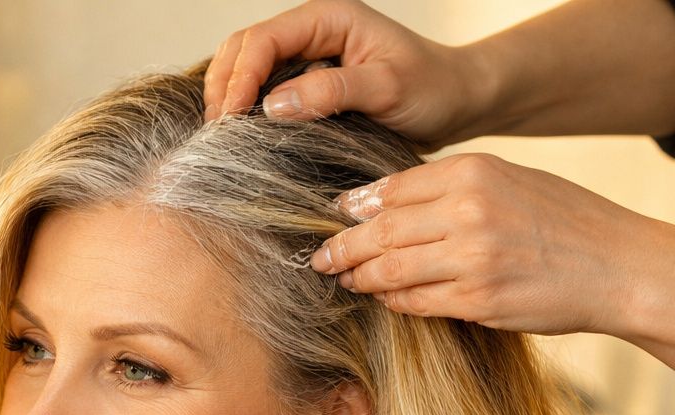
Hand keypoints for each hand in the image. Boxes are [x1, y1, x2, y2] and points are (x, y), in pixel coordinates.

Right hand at [203, 0, 489, 147]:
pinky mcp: (307, 82)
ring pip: (246, 67)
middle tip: (216, 133)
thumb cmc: (433, 89)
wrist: (457, 102)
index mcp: (328, 18)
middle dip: (223, 86)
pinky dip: (244, 109)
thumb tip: (273, 105)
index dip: (238, 78)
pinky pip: (262, 89)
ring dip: (228, 97)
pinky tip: (241, 135)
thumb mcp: (388, 88)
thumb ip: (333, 91)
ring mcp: (306, 56)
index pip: (263, 40)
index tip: (229, 119)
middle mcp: (311, 31)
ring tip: (223, 137)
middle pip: (243, 49)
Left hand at [315, 153, 649, 336]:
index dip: (355, 207)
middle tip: (320, 258)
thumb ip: (450, 187)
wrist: (619, 267)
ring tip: (344, 280)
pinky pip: (416, 303)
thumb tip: (380, 201)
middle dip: (342, 248)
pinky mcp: (478, 301)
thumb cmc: (563, 222)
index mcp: (474, 172)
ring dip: (360, 278)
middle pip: (381, 230)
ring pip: (390, 270)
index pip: (392, 189)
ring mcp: (473, 258)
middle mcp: (469, 211)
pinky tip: (384, 299)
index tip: (335, 218)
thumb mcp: (509, 181)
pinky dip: (394, 302)